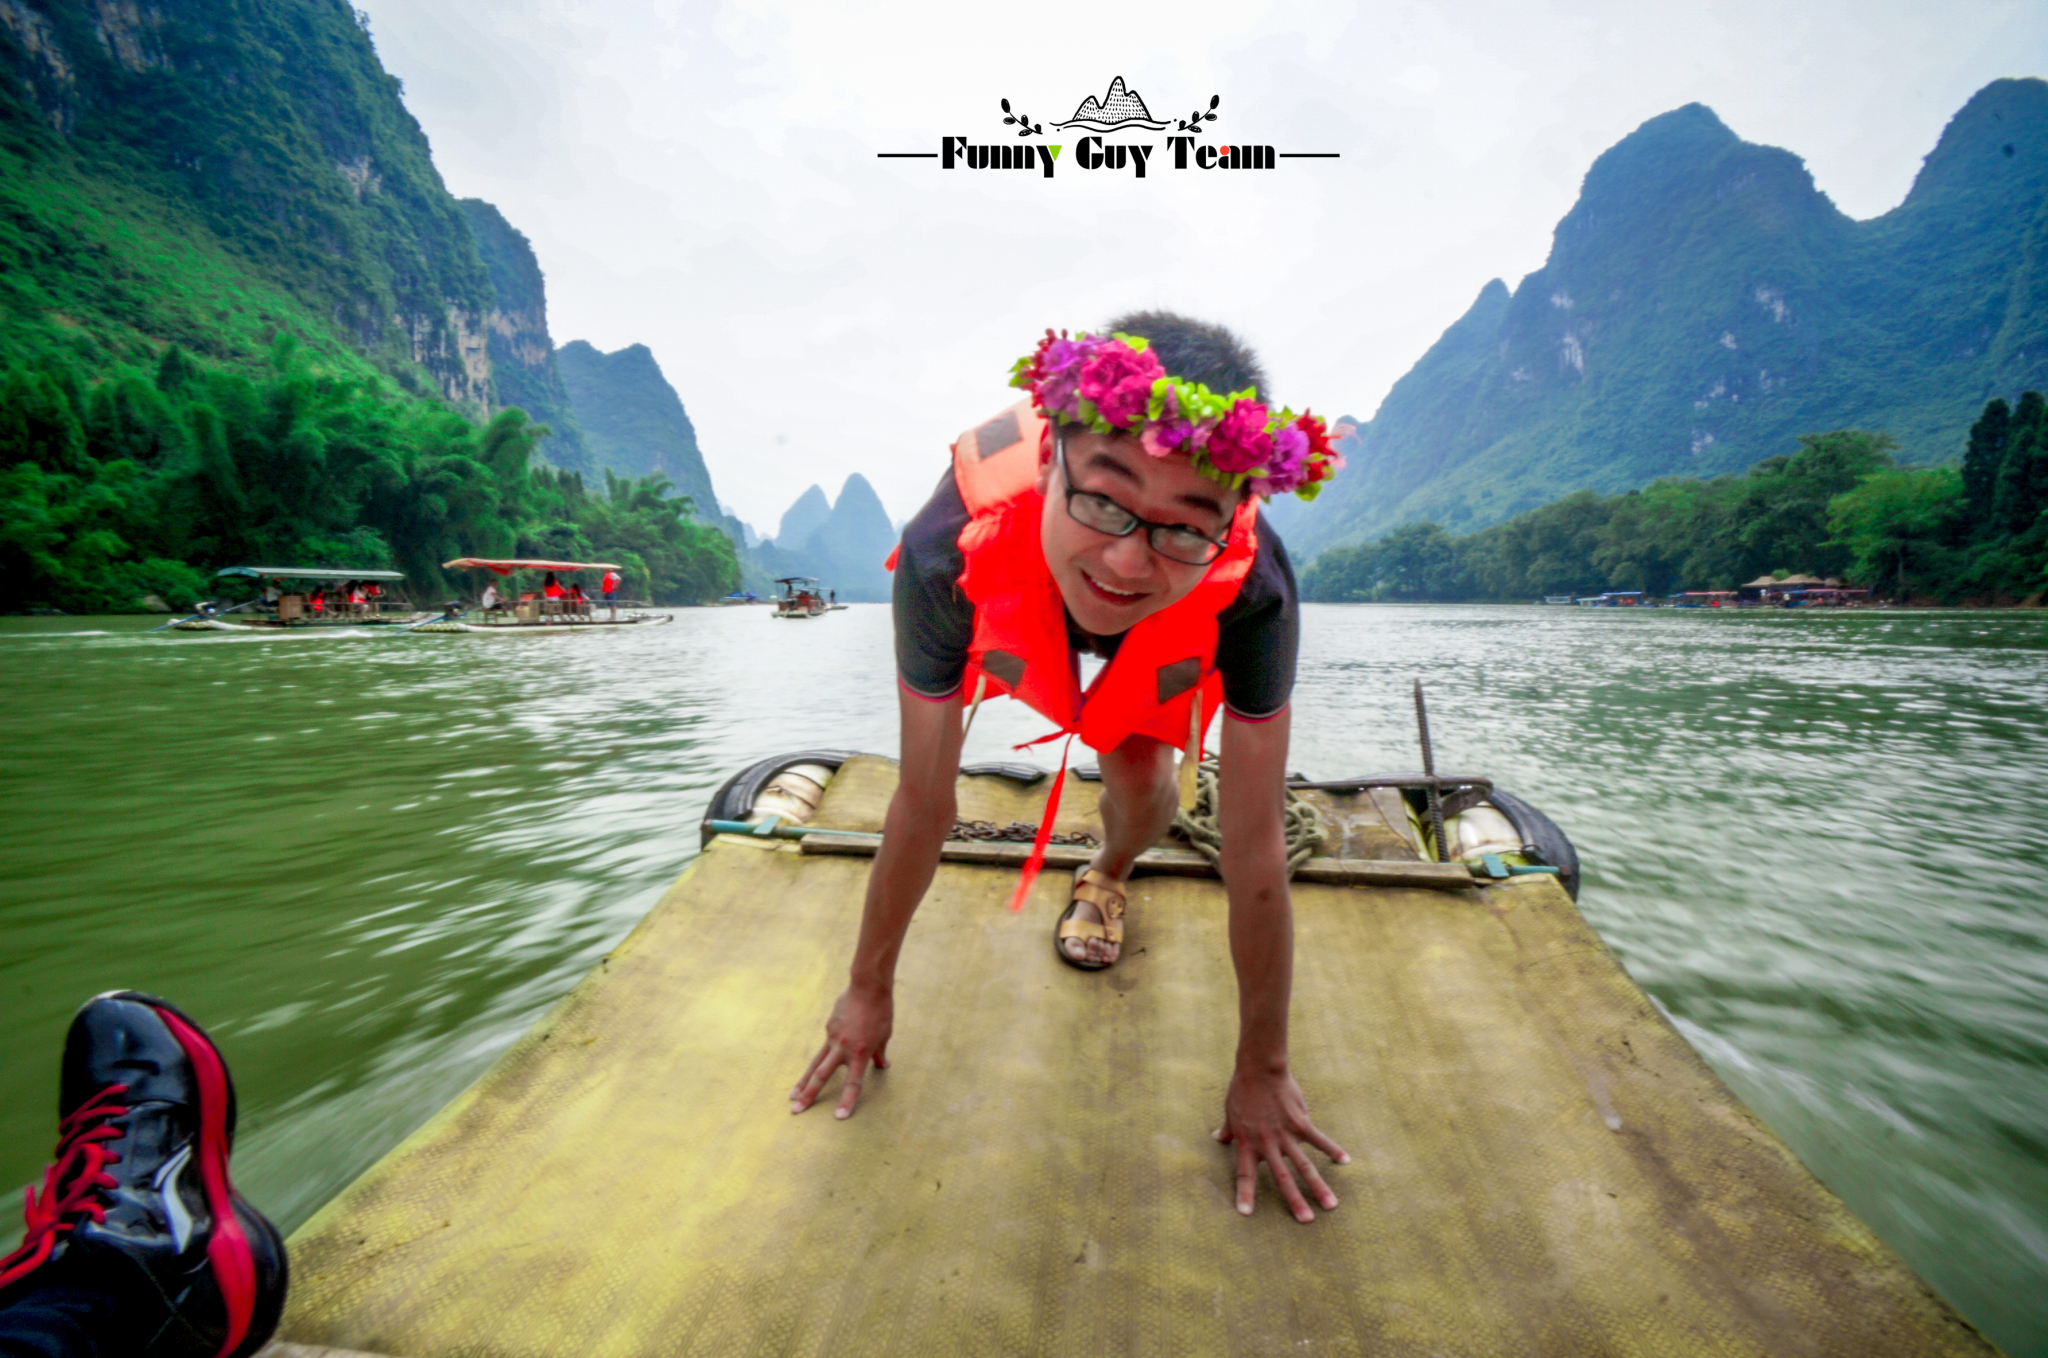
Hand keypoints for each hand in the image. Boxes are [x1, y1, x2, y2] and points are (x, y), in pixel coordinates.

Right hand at [790, 983, 892, 1118]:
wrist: (868, 986)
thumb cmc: (881, 1011)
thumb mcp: (884, 1035)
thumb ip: (879, 1053)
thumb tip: (883, 1065)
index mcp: (860, 1053)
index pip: (853, 1083)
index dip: (847, 1101)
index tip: (839, 1118)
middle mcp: (843, 1048)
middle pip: (821, 1076)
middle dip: (809, 1095)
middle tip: (796, 1111)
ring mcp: (832, 1037)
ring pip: (814, 1063)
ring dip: (803, 1082)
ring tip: (792, 1097)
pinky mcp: (828, 1027)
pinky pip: (826, 1044)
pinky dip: (826, 1052)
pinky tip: (832, 1046)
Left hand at [1215, 1066, 1348, 1221]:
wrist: (1259, 1069)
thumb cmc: (1242, 1091)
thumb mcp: (1230, 1113)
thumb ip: (1228, 1130)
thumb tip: (1217, 1138)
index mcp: (1248, 1143)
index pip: (1245, 1175)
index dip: (1245, 1194)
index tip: (1246, 1214)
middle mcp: (1268, 1144)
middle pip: (1283, 1178)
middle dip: (1295, 1201)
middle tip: (1306, 1222)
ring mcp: (1286, 1134)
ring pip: (1305, 1166)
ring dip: (1318, 1186)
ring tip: (1331, 1205)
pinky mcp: (1301, 1122)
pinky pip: (1319, 1139)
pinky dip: (1332, 1149)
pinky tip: (1345, 1161)